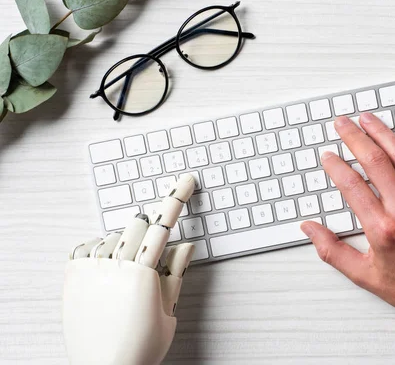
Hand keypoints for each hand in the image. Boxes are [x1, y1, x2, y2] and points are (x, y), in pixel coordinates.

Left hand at [63, 175, 195, 364]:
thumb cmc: (140, 347)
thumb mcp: (168, 311)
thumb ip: (176, 272)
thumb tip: (187, 244)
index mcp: (144, 275)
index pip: (164, 225)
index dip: (177, 198)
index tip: (185, 180)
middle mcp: (115, 267)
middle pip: (138, 224)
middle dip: (150, 230)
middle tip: (150, 254)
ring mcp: (91, 270)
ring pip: (113, 234)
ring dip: (124, 243)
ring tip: (125, 275)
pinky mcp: (72, 276)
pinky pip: (87, 244)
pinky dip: (99, 248)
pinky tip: (106, 267)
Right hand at [301, 114, 394, 331]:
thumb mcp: (363, 275)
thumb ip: (331, 250)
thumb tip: (309, 228)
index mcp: (382, 230)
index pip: (352, 185)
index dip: (336, 165)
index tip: (328, 156)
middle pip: (375, 162)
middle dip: (355, 137)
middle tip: (342, 123)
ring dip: (383, 133)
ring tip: (368, 119)